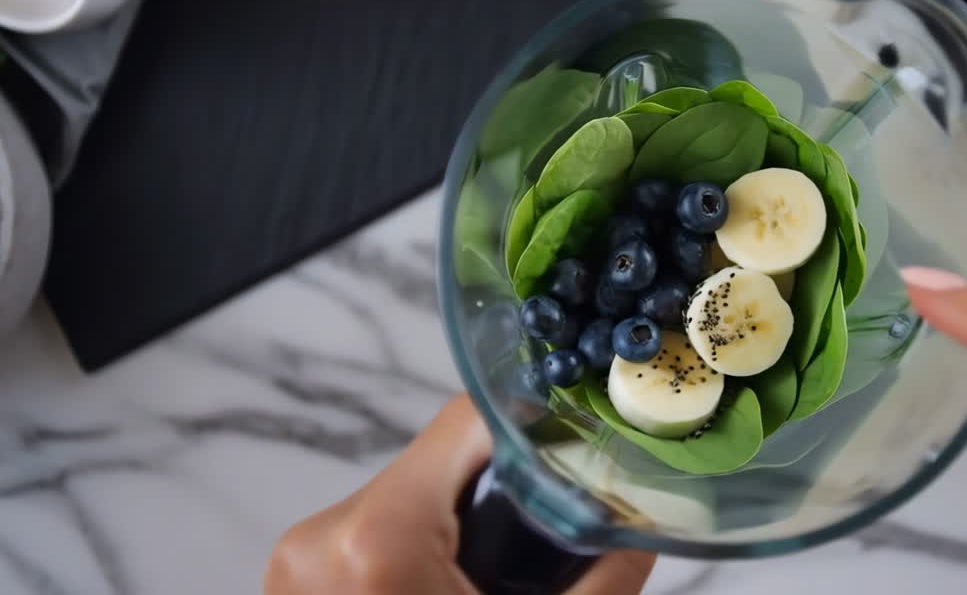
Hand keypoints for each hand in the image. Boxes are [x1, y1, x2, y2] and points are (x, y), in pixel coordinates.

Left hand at [264, 394, 654, 594]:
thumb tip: (643, 529)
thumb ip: (601, 583)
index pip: (467, 422)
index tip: (578, 434)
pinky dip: (422, 537)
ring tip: (495, 563)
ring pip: (406, 489)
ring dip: (459, 510)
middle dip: (501, 478)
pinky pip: (375, 524)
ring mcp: (298, 554)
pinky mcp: (294, 572)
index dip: (532, 418)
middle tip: (548, 517)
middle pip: (438, 457)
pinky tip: (453, 576)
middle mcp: (323, 534)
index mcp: (380, 541)